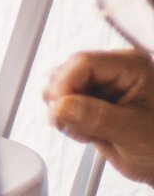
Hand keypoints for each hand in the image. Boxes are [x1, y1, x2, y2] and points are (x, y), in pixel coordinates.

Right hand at [44, 49, 153, 184]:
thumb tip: (61, 107)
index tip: (59, 110)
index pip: (83, 63)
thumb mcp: (135, 133)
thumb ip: (98, 118)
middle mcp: (113, 69)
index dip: (65, 85)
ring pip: (60, 87)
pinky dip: (67, 119)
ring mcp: (100, 83)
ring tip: (91, 132)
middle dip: (65, 102)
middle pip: (67, 73)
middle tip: (82, 127)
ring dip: (66, 113)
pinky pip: (61, 101)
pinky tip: (88, 132)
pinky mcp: (89, 98)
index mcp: (131, 67)